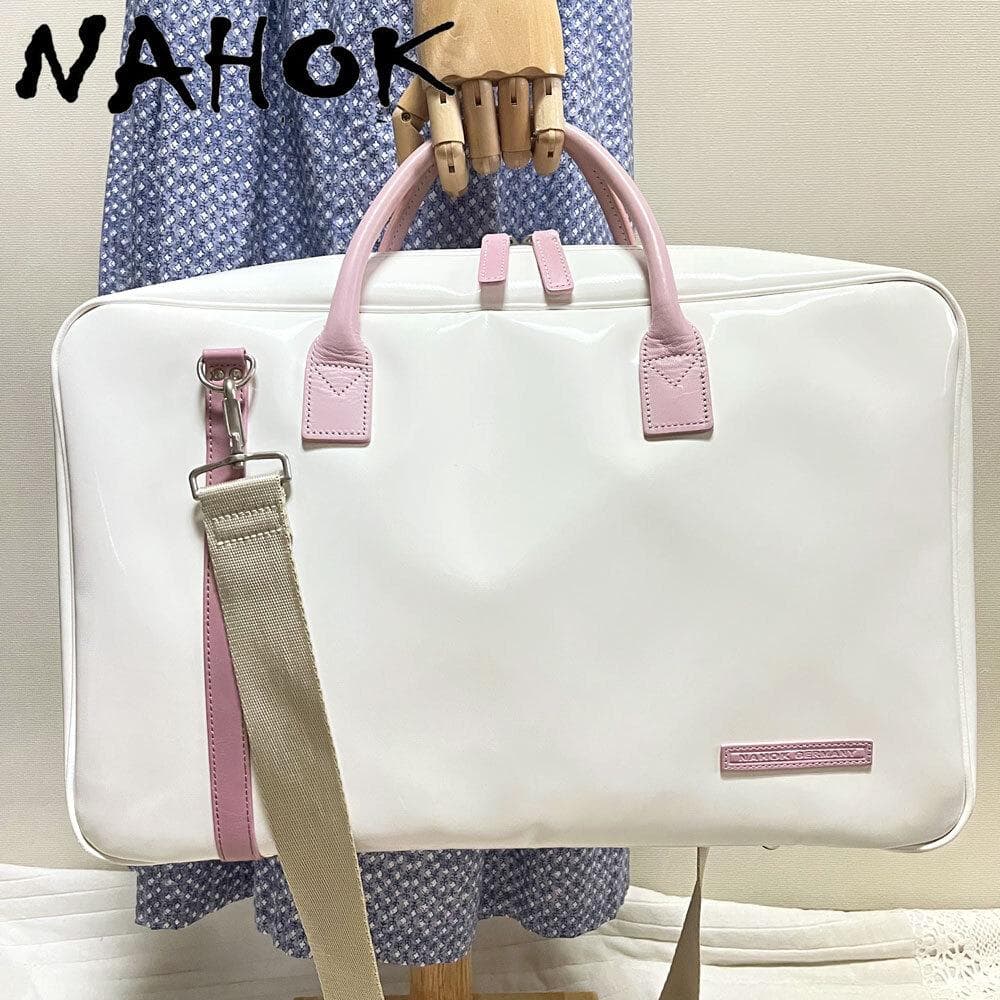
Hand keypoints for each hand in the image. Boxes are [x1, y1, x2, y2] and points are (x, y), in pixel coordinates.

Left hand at [391, 0, 566, 195]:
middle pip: (485, 148)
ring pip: (516, 140)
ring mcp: (514, 70)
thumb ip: (413, 111)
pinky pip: (550, 120)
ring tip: (513, 156)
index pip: (447, 145)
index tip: (457, 188)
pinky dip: (548, 151)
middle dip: (486, 163)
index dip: (453, 176)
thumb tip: (408, 167)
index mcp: (440, 76)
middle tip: (488, 160)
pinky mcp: (546, 64)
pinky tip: (542, 164)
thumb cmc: (450, 15)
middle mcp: (476, 75)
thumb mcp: (422, 61)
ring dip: (514, 157)